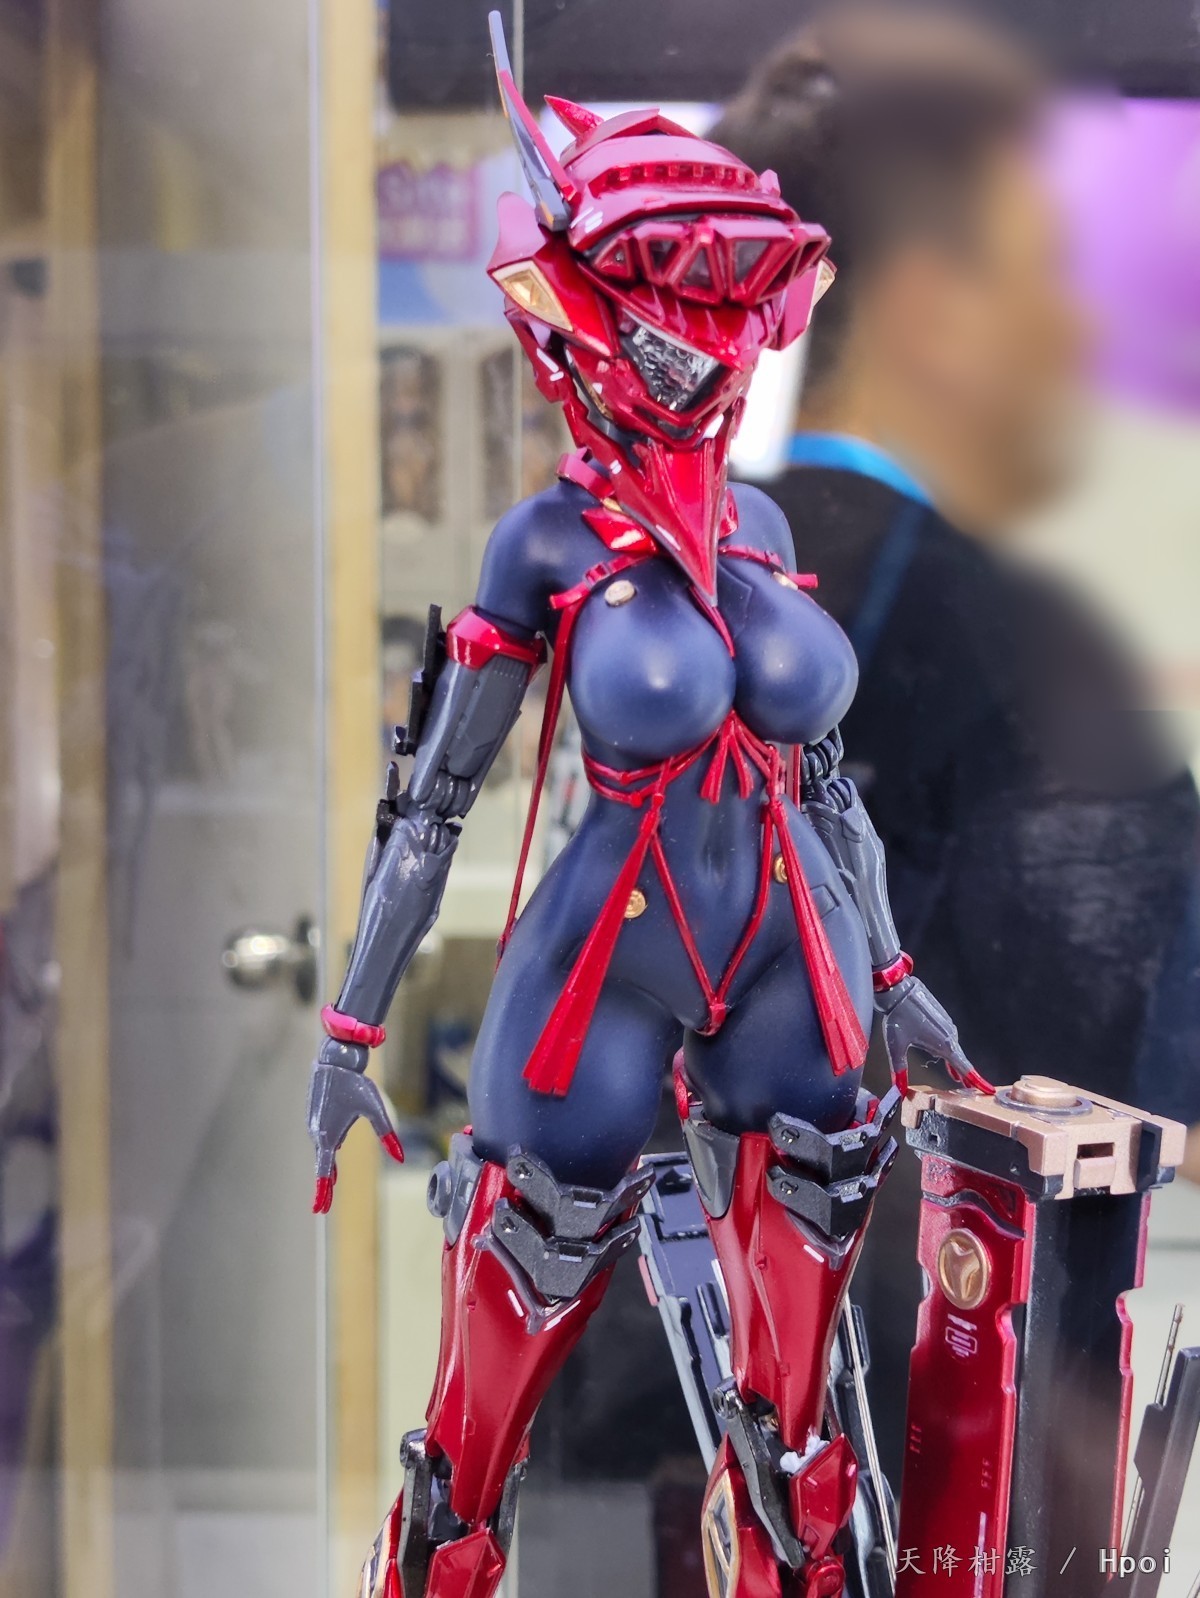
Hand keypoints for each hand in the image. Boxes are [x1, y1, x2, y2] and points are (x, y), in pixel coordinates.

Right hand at [306, 1057, 403, 1213]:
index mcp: (328, 1135)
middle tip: (323, 1206)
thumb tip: (401, 1157)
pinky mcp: (314, 1115)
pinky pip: (323, 1135)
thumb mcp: (376, 1109)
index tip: (319, 1209)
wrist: (336, 1059)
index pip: (324, 1171)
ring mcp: (313, 1124)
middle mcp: (316, 1132)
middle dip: (326, 1182)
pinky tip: (335, 1141)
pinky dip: (329, 1144)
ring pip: (324, 1147)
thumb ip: (387, 1134)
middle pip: (323, 1163)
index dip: (323, 1191)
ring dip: (328, 1161)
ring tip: (330, 1181)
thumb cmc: (356, 1083)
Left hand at [876, 976, 992, 1095]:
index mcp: (943, 1044)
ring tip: (957, 1078)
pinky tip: (943, 1056)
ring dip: (954, 1063)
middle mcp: (950, 1035)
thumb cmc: (897, 1017)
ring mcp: (948, 1026)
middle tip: (971, 1089)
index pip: (964, 1068)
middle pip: (960, 1061)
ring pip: (952, 1049)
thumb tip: (898, 1091)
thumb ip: (899, 1070)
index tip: (989, 1090)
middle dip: (965, 1076)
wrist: (898, 989)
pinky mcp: (943, 1019)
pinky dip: (947, 1050)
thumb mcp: (896, 1047)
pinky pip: (947, 1039)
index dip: (977, 1080)